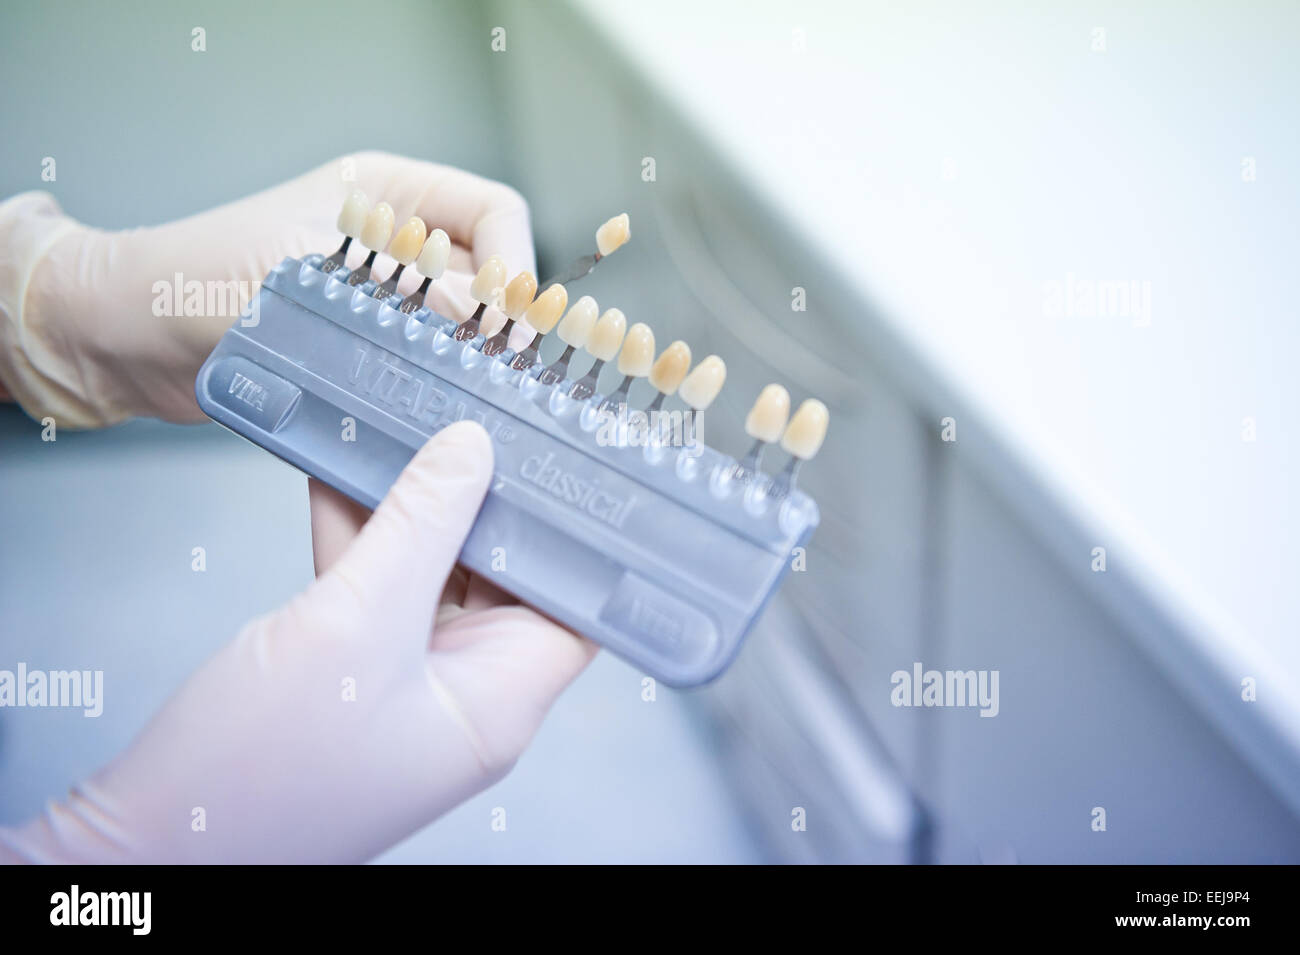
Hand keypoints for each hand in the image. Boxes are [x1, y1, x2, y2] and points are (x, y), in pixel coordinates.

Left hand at [0, 152, 534, 427]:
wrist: (127, 338)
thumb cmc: (195, 276)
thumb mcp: (307, 270)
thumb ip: (402, 295)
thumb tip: (486, 323)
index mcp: (387, 193)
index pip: (493, 213)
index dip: (514, 260)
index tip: (512, 314)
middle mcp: (395, 245)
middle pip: (487, 277)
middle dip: (497, 321)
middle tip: (497, 367)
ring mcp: (381, 303)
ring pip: (460, 331)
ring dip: (464, 360)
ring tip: (464, 391)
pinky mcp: (364, 354)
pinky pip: (422, 369)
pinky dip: (431, 388)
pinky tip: (428, 406)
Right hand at [0, 422, 595, 862]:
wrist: (147, 841)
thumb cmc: (256, 770)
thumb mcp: (355, 622)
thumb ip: (420, 526)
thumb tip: (471, 450)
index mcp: (498, 699)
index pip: (574, 607)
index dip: (572, 536)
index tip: (558, 463)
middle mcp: (464, 693)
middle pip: (500, 579)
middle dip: (479, 503)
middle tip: (469, 422)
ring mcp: (406, 684)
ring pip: (431, 575)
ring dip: (411, 511)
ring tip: (403, 432)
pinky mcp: (352, 674)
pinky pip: (375, 590)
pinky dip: (360, 537)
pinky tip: (340, 477)